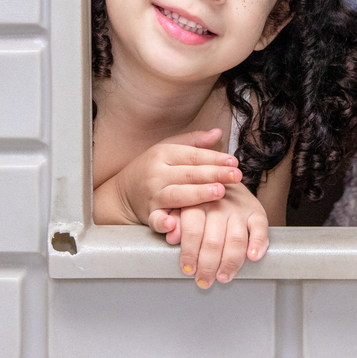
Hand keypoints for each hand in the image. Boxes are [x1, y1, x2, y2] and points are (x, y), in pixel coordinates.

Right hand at [93, 129, 241, 231]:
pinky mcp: (148, 214)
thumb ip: (194, 142)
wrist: (121, 194)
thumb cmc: (151, 169)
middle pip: (189, 173)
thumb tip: (218, 132)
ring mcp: (152, 195)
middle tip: (235, 176)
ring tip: (219, 192)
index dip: (215, 158)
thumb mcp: (168, 149)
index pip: (193, 155)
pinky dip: (163, 223)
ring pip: (177, 194)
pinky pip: (156, 219)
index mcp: (164, 154)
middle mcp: (157, 173)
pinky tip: (174, 224)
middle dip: (214, 174)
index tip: (234, 162)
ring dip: (199, 194)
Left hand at [171, 182, 268, 286]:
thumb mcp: (180, 204)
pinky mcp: (256, 210)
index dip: (190, 253)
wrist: (224, 176)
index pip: (193, 230)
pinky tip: (252, 257)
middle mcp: (218, 204)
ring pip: (236, 238)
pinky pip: (260, 227)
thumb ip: (174, 219)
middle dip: (208, 265)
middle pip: (214, 239)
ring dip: (230, 262)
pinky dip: (258, 243)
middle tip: (204, 281)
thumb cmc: (198, 198)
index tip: (188, 270)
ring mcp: (238, 208)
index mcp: (196, 202)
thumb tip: (171, 236)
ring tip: (223, 277)